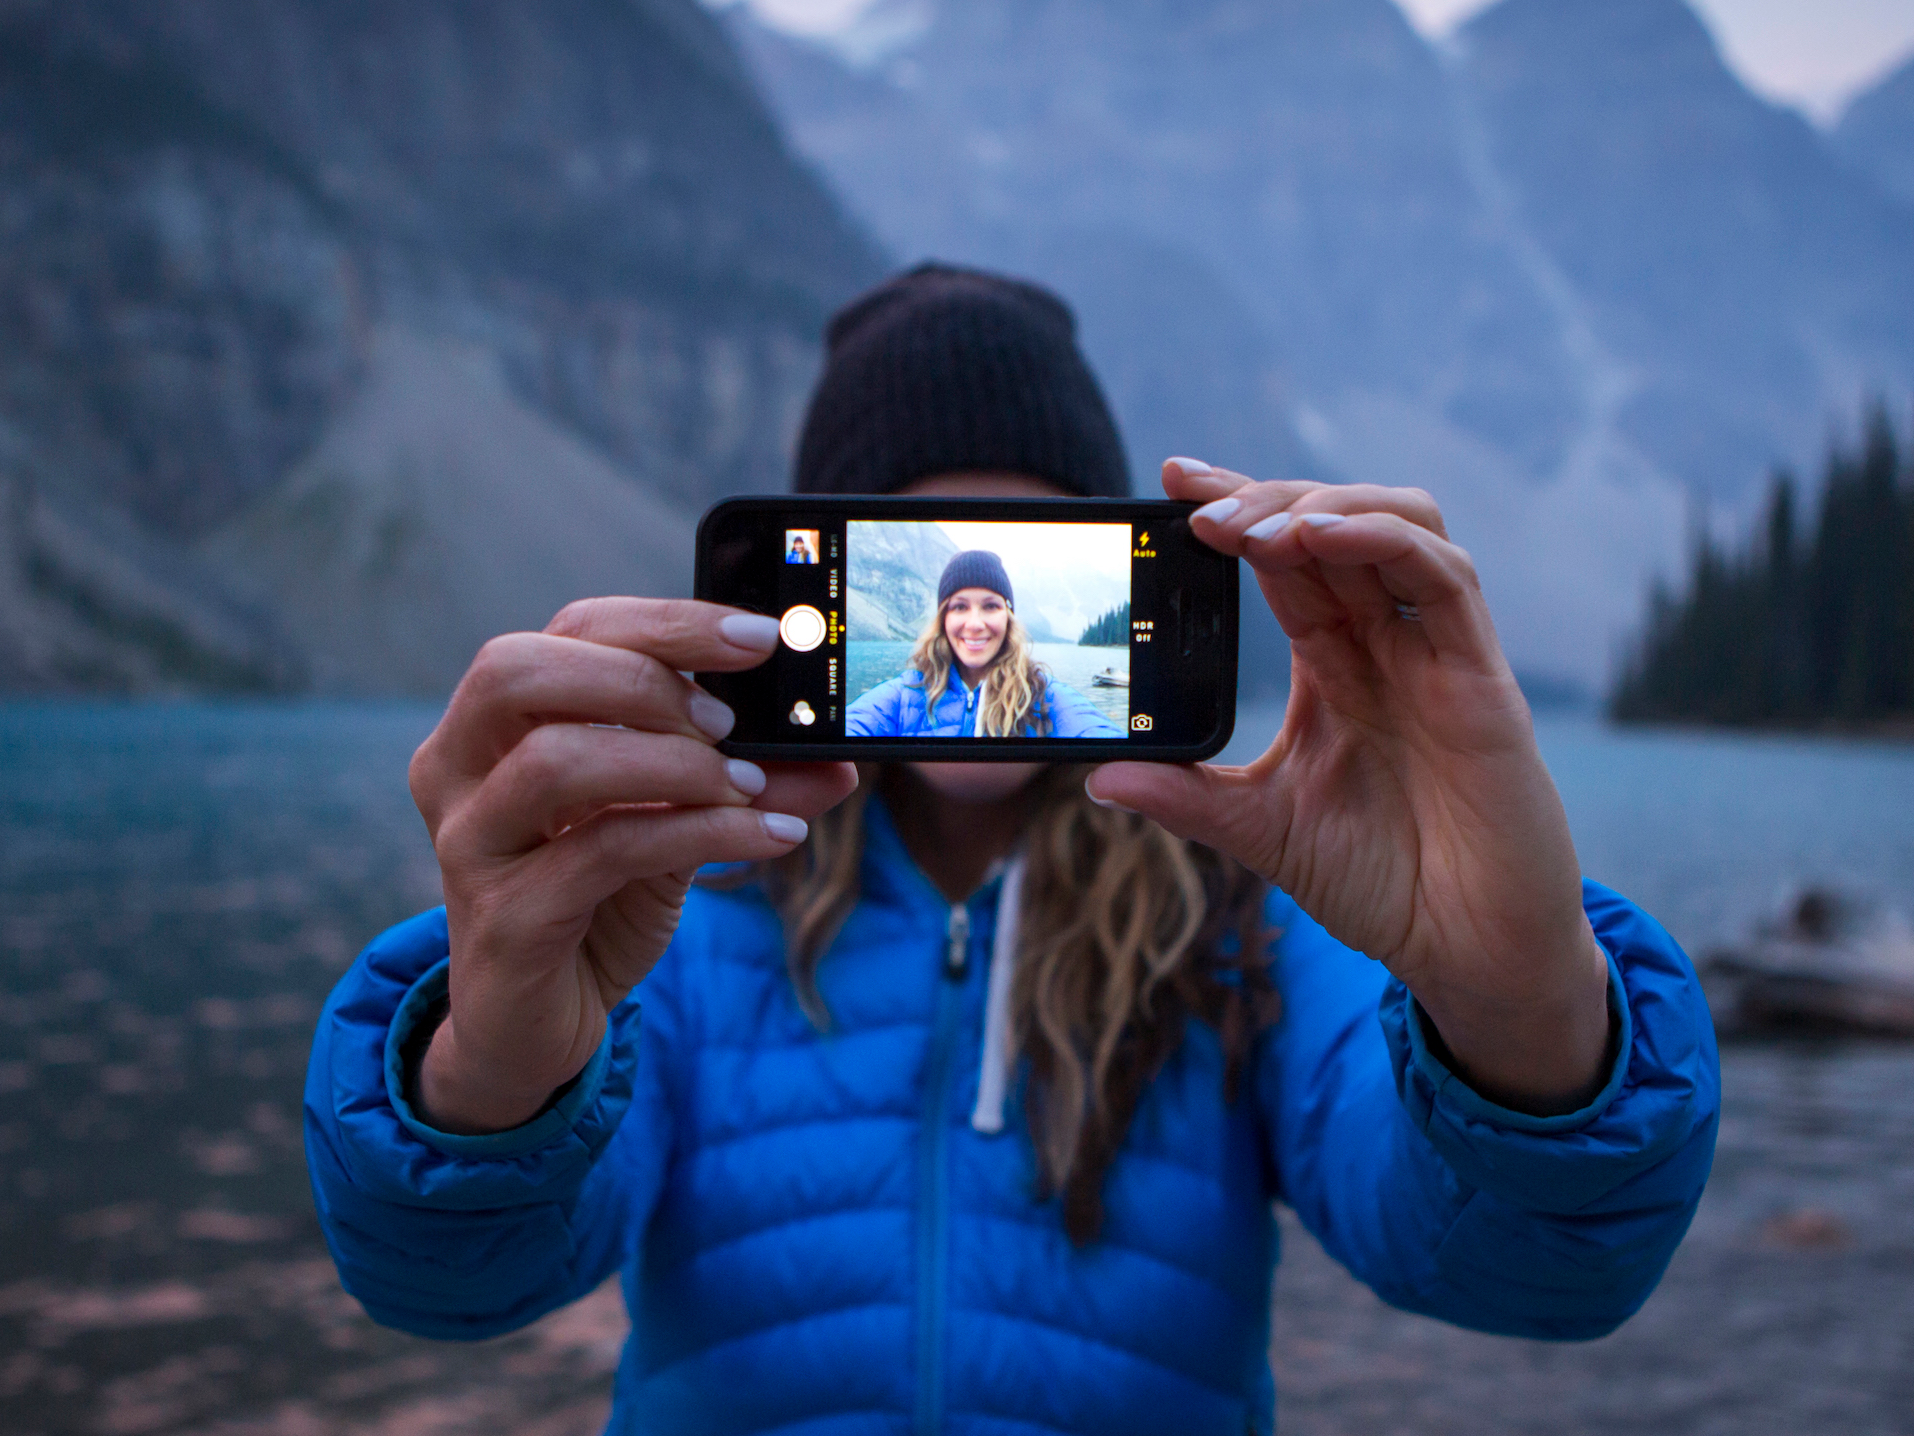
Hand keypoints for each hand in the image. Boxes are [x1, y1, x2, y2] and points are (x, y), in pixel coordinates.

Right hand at [408, 599, 857, 1133]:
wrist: (534, 1028)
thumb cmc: (597, 905)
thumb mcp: (676, 829)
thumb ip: (743, 786)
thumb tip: (837, 760)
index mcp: (496, 723)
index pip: (570, 632)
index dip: (666, 624)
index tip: (761, 638)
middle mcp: (457, 770)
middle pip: (520, 671)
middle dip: (643, 679)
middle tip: (730, 720)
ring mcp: (470, 844)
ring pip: (554, 759)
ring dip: (673, 762)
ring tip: (747, 785)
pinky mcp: (502, 919)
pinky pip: (602, 851)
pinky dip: (701, 833)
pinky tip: (768, 837)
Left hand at [1088, 462, 1610, 1114]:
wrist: (1466, 952)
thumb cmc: (1385, 884)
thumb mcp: (1263, 832)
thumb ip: (1188, 798)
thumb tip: (1098, 777)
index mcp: (1337, 666)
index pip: (1285, 561)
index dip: (1236, 511)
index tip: (1171, 485)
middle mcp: (1388, 644)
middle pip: (1334, 524)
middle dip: (1263, 497)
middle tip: (1193, 502)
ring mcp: (1437, 654)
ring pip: (1398, 525)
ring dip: (1322, 505)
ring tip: (1250, 525)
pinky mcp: (1481, 678)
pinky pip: (1445, 578)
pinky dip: (1384, 539)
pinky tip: (1320, 537)